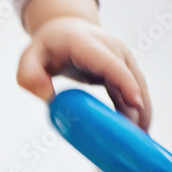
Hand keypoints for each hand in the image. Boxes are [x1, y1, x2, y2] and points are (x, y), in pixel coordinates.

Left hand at [17, 16, 151, 129]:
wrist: (65, 30)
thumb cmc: (47, 48)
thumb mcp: (29, 59)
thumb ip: (30, 76)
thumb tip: (47, 97)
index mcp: (87, 44)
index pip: (110, 64)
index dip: (125, 83)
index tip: (135, 104)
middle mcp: (111, 48)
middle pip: (131, 78)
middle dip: (137, 107)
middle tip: (136, 139)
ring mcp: (122, 58)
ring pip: (138, 86)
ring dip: (142, 113)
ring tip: (141, 142)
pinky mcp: (125, 69)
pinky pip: (135, 91)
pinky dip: (137, 111)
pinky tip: (137, 132)